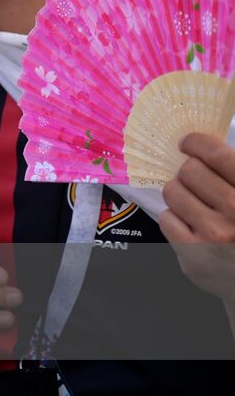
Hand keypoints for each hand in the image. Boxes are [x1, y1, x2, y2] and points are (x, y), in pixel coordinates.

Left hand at [161, 133, 234, 304]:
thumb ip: (232, 171)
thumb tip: (203, 144)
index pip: (217, 155)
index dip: (197, 143)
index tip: (188, 143)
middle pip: (189, 171)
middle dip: (189, 173)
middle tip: (197, 181)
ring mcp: (215, 233)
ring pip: (173, 192)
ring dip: (180, 195)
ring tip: (196, 205)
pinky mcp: (194, 253)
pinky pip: (166, 218)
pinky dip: (175, 219)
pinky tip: (192, 226)